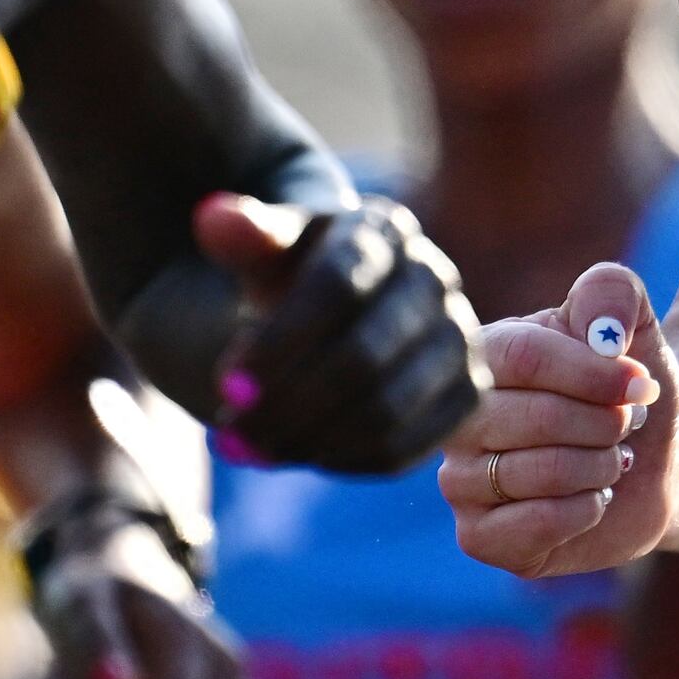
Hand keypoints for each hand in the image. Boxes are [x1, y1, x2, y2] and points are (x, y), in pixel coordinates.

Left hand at [199, 192, 481, 472]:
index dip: (280, 343)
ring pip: (386, 410)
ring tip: (254, 448)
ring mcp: (460, 338)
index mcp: (384, 231)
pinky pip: (408, 447)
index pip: (337, 287)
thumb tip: (211, 217)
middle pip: (363, 357)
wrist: (345, 310)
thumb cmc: (294, 275)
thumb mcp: (264, 251)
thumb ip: (242, 236)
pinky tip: (299, 453)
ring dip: (309, 440)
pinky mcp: (467, 395)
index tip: (226, 384)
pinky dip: (344, 461)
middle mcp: (436, 279)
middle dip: (287, 404)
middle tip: (231, 434)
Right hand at [440, 263, 671, 578]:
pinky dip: (585, 510)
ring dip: (601, 467)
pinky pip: (534, 525)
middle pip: (538, 418)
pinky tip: (593, 499)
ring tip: (610, 460)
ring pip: (542, 473)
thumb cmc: (626, 392)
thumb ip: (614, 294)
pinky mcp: (480, 537)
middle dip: (606, 424)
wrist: (648, 466)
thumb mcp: (634, 327)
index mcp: (482, 357)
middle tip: (626, 425)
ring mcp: (460, 480)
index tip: (640, 383)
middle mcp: (458, 419)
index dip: (591, 373)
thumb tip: (602, 329)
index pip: (523, 356)